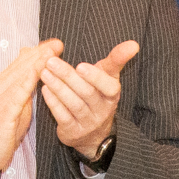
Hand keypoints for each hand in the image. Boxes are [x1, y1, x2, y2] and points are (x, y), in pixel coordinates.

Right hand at [0, 37, 63, 177]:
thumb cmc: (4, 131)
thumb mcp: (18, 106)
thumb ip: (25, 89)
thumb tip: (36, 71)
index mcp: (2, 84)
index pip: (22, 63)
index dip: (38, 52)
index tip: (55, 44)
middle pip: (21, 65)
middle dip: (40, 53)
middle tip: (58, 44)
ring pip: (19, 76)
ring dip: (36, 63)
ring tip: (51, 53)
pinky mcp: (2, 112)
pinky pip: (16, 94)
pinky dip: (27, 82)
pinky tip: (37, 73)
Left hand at [40, 38, 139, 156]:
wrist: (94, 134)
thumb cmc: (98, 96)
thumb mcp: (108, 78)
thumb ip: (117, 59)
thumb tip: (134, 44)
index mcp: (112, 95)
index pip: (109, 86)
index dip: (95, 77)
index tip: (81, 65)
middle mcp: (103, 110)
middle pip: (87, 93)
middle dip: (68, 76)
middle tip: (51, 61)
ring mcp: (88, 123)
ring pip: (74, 104)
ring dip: (58, 87)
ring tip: (44, 72)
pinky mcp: (73, 132)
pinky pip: (63, 116)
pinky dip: (53, 102)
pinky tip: (45, 89)